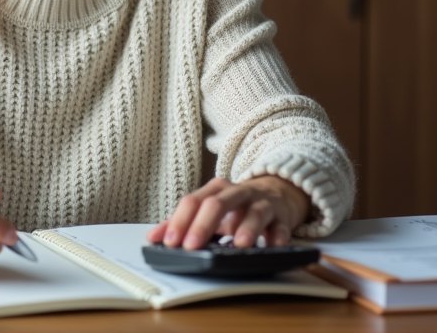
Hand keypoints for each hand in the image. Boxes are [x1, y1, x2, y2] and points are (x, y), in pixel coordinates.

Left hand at [146, 175, 309, 250]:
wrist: (277, 192)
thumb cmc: (236, 206)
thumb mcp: (209, 209)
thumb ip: (181, 222)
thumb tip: (153, 238)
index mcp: (216, 190)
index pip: (193, 201)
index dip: (179, 221)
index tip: (170, 242)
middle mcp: (237, 192)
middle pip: (218, 203)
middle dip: (203, 224)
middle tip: (192, 246)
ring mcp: (262, 202)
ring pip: (254, 211)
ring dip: (247, 228)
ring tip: (239, 245)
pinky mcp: (283, 216)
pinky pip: (282, 226)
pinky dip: (279, 237)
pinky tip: (273, 247)